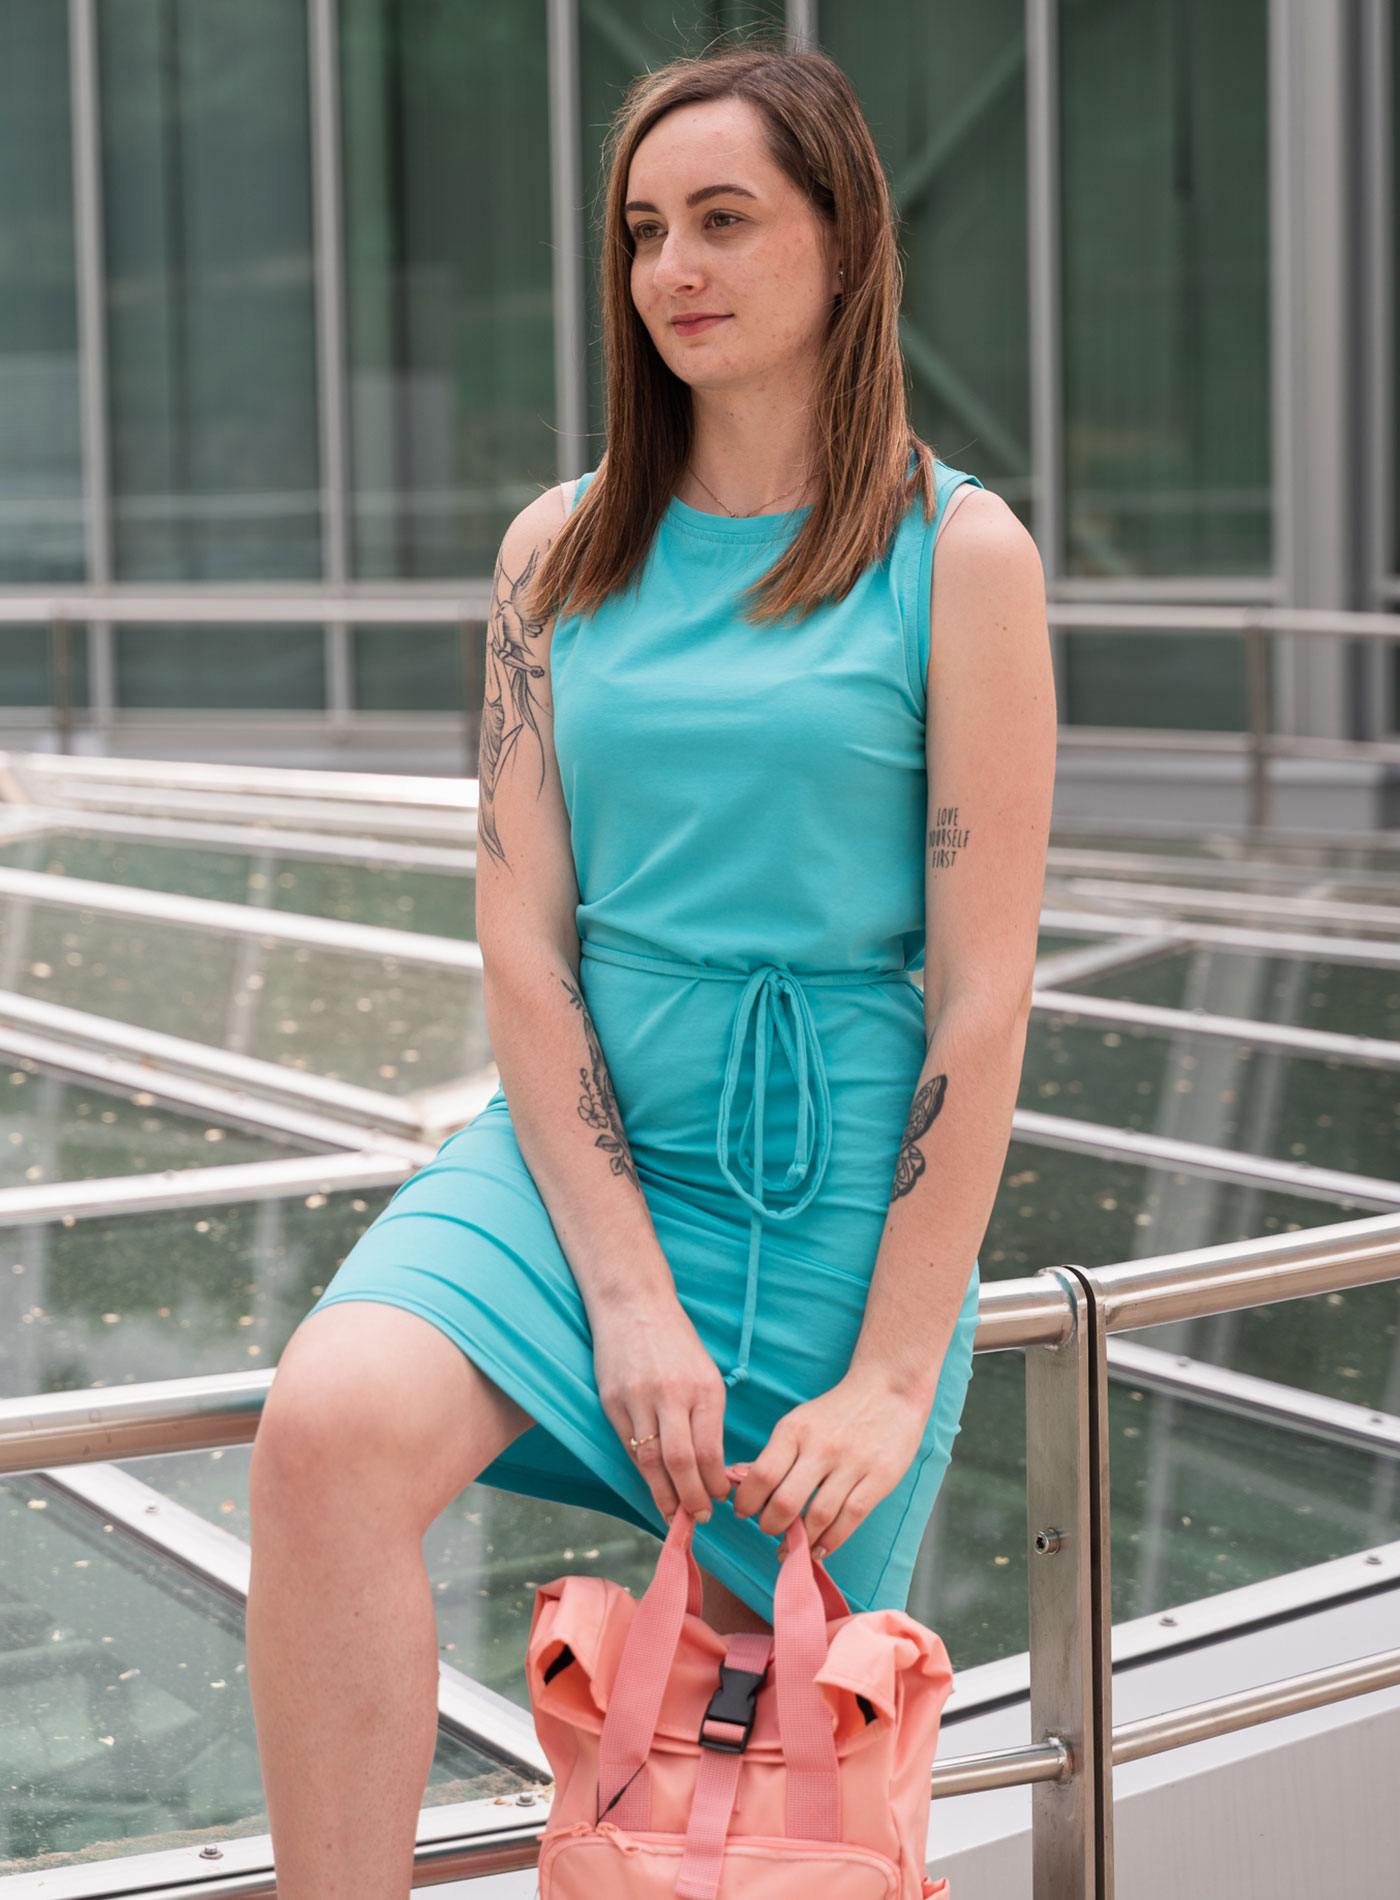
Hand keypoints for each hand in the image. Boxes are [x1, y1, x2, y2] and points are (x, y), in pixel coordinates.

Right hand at [593, 1297, 729, 1524]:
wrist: (634, 1304)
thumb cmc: (676, 1342)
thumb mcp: (706, 1374)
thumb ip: (708, 1417)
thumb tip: (713, 1468)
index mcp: (703, 1388)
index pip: (710, 1451)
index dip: (714, 1484)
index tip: (719, 1501)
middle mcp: (672, 1395)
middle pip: (681, 1463)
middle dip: (691, 1499)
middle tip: (699, 1519)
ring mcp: (639, 1398)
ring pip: (651, 1461)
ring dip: (663, 1494)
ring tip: (674, 1514)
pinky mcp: (612, 1401)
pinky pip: (629, 1446)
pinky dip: (643, 1471)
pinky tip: (652, 1484)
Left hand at [728, 1371, 930, 1560]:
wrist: (889, 1389)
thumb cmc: (837, 1411)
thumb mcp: (799, 1423)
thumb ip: (773, 1455)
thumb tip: (736, 1480)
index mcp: (795, 1431)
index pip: (762, 1475)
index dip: (747, 1502)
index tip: (743, 1512)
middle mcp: (822, 1447)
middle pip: (786, 1501)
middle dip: (770, 1525)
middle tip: (769, 1529)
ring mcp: (853, 1464)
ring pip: (819, 1516)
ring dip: (800, 1540)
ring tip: (792, 1546)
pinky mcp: (879, 1478)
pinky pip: (851, 1518)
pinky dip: (831, 1541)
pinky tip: (819, 1549)